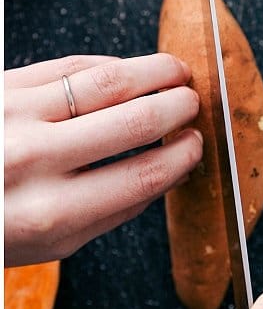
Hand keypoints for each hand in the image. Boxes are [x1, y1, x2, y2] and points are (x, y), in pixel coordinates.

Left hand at [5, 54, 201, 265]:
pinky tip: (128, 71)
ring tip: (176, 73)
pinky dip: (107, 65)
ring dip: (151, 72)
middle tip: (194, 103)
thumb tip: (164, 174)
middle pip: (130, 122)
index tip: (197, 146)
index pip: (140, 176)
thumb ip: (109, 211)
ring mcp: (15, 117)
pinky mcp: (2, 86)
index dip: (179, 156)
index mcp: (54, 213)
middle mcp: (35, 161)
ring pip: (104, 81)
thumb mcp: (54, 242)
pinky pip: (67, 67)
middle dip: (174, 108)